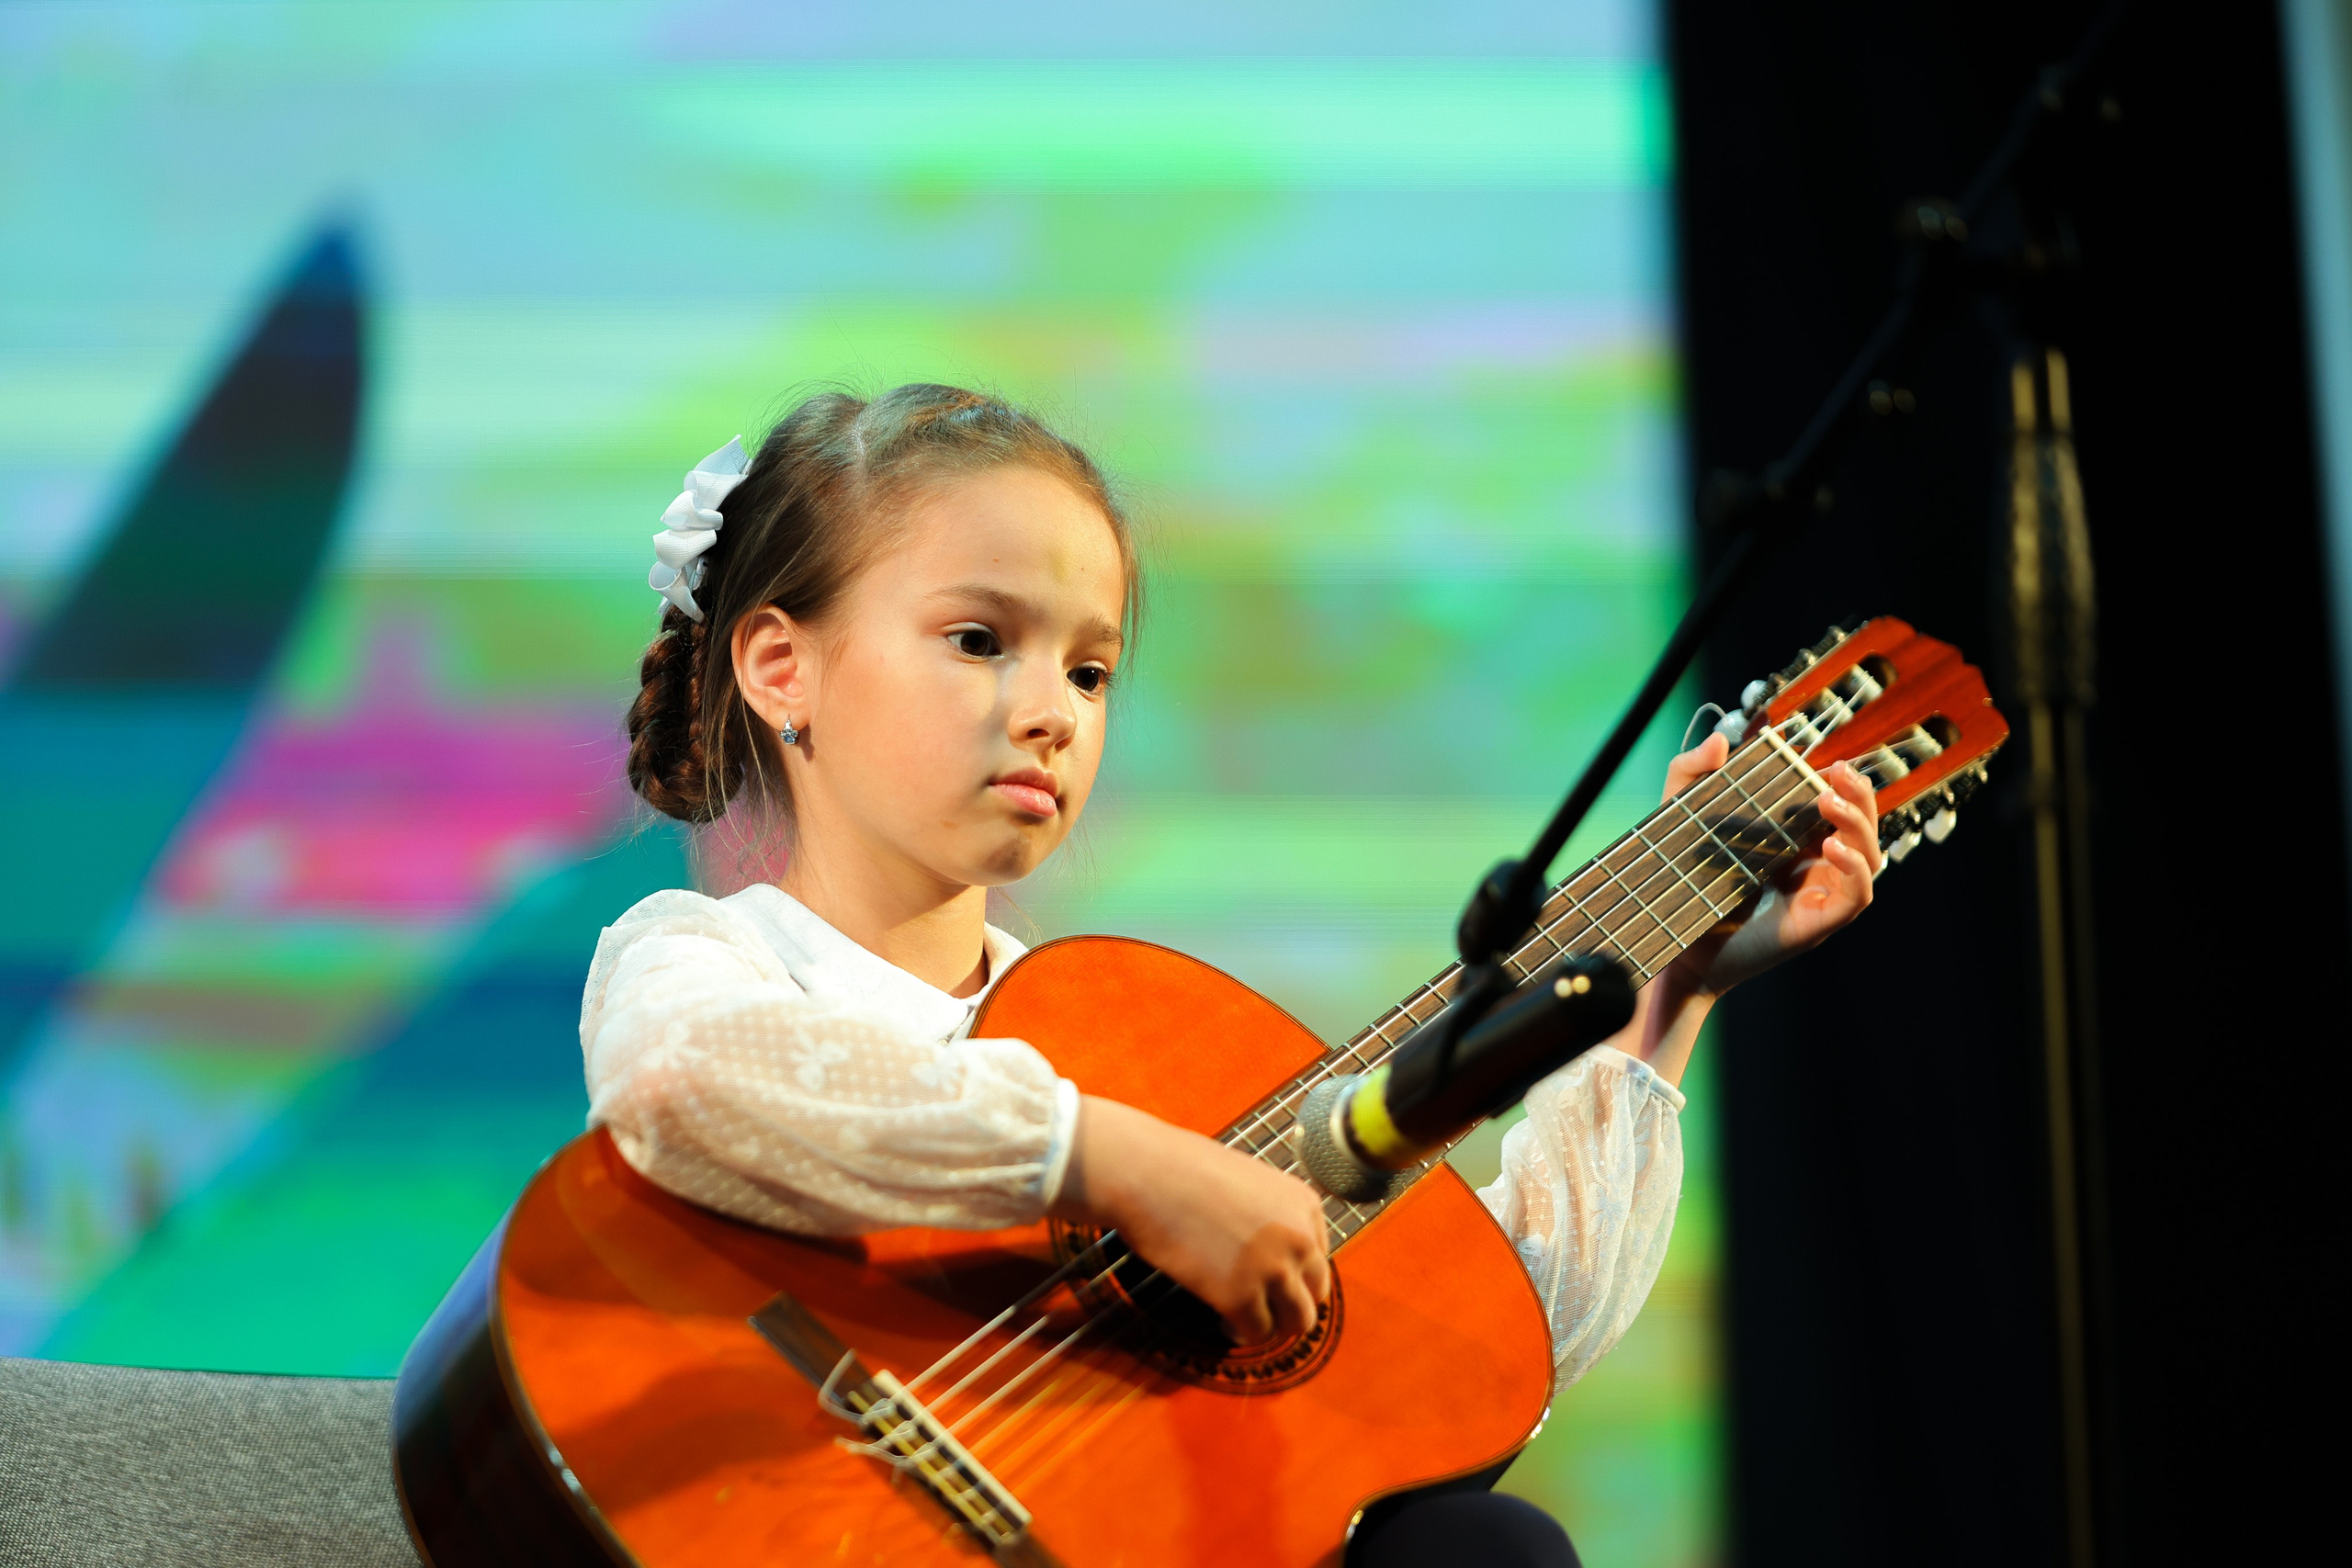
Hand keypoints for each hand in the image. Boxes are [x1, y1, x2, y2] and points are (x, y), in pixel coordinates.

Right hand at [1049, 1096, 1329, 1345]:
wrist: (1146, 1173)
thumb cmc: (1185, 1171)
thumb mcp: (1250, 1184)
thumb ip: (1273, 1217)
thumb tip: (1276, 1259)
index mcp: (1305, 1205)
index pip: (1318, 1258)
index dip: (1292, 1274)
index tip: (1267, 1279)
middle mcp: (1299, 1238)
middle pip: (1315, 1293)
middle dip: (1288, 1304)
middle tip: (1259, 1306)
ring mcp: (1273, 1269)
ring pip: (1297, 1322)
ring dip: (1272, 1325)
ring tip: (1243, 1318)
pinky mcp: (1240, 1296)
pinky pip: (1259, 1333)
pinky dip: (1242, 1334)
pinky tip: (1223, 1322)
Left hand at [1662, 730, 1882, 996]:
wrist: (1677, 943)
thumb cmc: (1684, 885)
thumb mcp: (1681, 818)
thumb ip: (1691, 773)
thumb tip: (1721, 741)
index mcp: (1795, 842)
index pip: (1838, 808)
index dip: (1843, 784)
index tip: (1827, 763)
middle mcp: (1815, 867)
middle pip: (1863, 827)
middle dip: (1859, 796)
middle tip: (1837, 772)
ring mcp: (1820, 895)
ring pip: (1870, 857)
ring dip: (1858, 825)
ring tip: (1829, 802)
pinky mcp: (1819, 923)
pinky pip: (1858, 895)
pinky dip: (1854, 868)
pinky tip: (1831, 846)